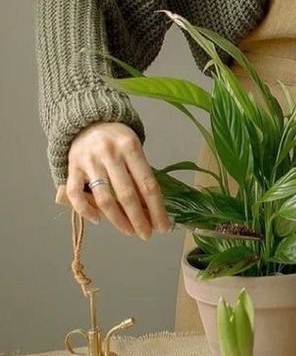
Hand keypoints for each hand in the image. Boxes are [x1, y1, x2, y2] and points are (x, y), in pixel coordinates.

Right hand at [63, 121, 170, 238]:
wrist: (87, 121)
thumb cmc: (117, 140)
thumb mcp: (134, 150)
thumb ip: (140, 174)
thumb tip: (153, 210)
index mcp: (130, 147)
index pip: (147, 185)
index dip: (157, 209)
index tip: (163, 227)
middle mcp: (109, 153)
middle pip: (127, 195)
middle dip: (139, 220)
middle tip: (147, 234)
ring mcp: (88, 161)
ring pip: (103, 199)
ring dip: (118, 220)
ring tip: (129, 231)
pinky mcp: (72, 168)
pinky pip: (76, 195)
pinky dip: (87, 211)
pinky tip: (99, 220)